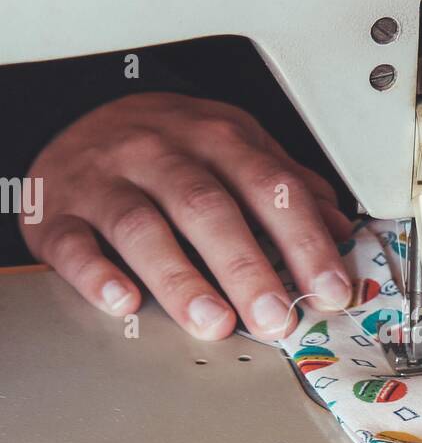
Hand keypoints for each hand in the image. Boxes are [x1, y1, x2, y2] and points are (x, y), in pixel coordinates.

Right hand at [21, 93, 353, 339]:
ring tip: (214, 322)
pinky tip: (124, 303)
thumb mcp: (233, 148)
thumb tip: (341, 230)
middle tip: (276, 317)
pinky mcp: (58, 213)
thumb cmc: (167, 148)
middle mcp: (160, 153)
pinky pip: (74, 244)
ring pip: (143, 226)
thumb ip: (284, 186)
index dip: (304, 240)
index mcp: (216, 138)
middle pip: (207, 207)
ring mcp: (105, 181)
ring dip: (181, 279)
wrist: (77, 120)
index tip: (329, 288)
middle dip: (247, 267)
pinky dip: (97, 276)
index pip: (269, 188)